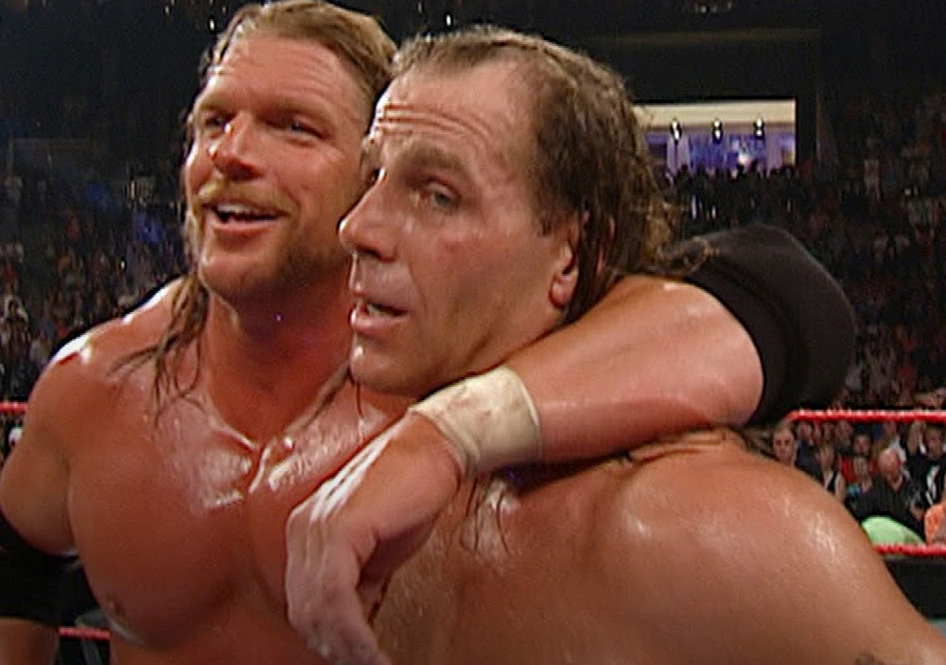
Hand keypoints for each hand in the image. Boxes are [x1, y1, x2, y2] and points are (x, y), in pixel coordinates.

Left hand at [285, 413, 462, 664]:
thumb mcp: (380, 546)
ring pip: (316, 611)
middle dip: (334, 649)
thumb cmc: (413, 491)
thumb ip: (358, 578)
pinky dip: (354, 635)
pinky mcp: (339, 530)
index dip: (327, 637)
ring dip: (346, 650)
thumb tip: (353, 623)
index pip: (303, 600)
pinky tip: (373, 652)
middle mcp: (302, 528)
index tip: (354, 660)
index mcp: (306, 530)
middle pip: (304, 610)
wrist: (436, 447)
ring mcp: (316, 527)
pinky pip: (336, 599)